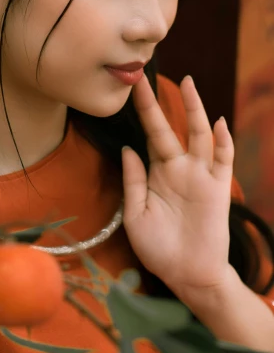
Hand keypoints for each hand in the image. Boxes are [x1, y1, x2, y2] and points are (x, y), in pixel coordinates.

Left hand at [121, 73, 234, 299]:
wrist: (187, 275)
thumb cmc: (159, 248)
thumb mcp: (135, 214)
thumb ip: (133, 181)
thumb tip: (128, 148)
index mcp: (157, 174)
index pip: (148, 137)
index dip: (141, 115)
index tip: (130, 91)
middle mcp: (179, 169)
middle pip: (169, 129)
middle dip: (158, 104)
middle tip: (145, 77)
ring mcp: (200, 176)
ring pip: (199, 136)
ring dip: (195, 110)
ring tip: (189, 84)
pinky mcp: (218, 188)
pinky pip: (222, 160)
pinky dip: (222, 141)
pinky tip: (217, 123)